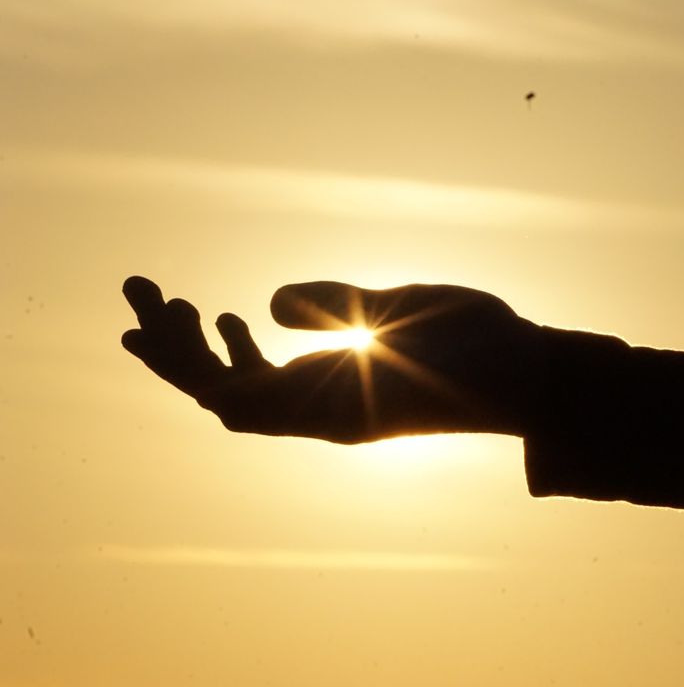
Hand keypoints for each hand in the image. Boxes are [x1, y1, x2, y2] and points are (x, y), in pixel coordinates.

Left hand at [121, 276, 543, 442]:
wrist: (525, 378)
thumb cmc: (478, 347)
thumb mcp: (408, 314)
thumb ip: (338, 306)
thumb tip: (264, 303)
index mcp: (333, 408)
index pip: (231, 396)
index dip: (180, 359)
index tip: (148, 314)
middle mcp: (318, 416)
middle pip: (220, 393)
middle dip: (172, 346)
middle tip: (138, 288)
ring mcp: (326, 406)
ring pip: (240, 389)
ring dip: (198, 349)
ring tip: (167, 301)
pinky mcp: (339, 390)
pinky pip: (271, 384)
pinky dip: (240, 353)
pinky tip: (231, 319)